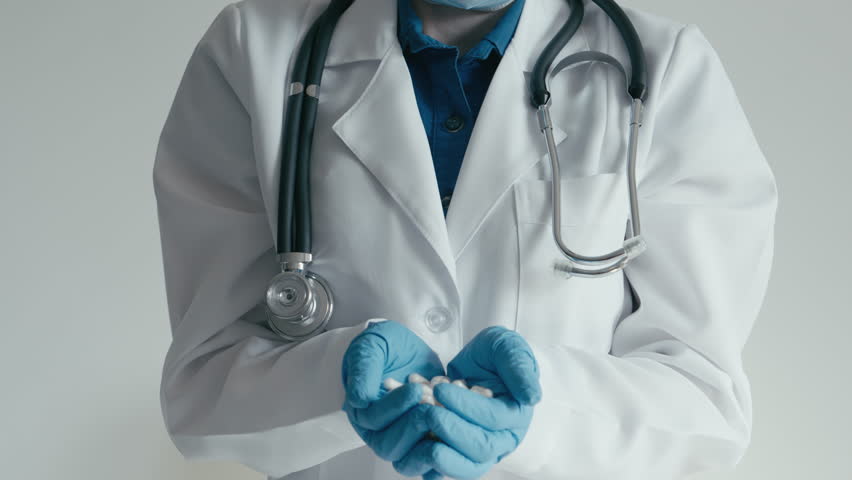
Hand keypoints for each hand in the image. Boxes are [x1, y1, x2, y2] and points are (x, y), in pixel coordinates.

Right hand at [341, 320, 445, 476]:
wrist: (403, 350)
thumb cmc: (382, 348)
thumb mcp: (369, 349)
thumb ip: (363, 373)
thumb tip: (359, 400)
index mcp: (362, 412)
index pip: (374, 420)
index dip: (395, 406)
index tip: (416, 389)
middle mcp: (380, 431)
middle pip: (391, 446)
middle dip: (413, 425)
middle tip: (432, 401)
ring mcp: (403, 438)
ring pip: (412, 457)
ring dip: (431, 437)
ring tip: (446, 411)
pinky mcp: (425, 439)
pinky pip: (434, 454)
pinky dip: (448, 444)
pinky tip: (460, 422)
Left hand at [392, 326, 541, 478]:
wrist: (479, 365)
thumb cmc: (496, 355)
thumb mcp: (508, 348)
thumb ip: (519, 368)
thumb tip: (532, 397)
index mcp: (517, 415)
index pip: (494, 419)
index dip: (467, 406)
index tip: (440, 388)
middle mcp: (502, 439)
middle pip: (481, 450)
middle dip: (451, 431)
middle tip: (427, 411)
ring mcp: (481, 450)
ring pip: (465, 467)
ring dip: (439, 453)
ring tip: (419, 431)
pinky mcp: (459, 454)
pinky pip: (445, 466)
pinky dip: (427, 458)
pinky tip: (412, 443)